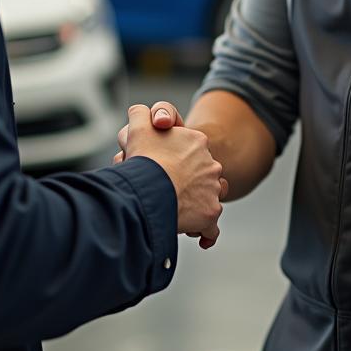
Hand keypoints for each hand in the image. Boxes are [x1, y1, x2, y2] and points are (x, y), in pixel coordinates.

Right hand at [119, 104, 224, 247]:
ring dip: (196, 205)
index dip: (172, 156)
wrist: (151, 188)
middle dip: (186, 182)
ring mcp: (212, 189)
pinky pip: (211, 227)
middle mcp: (210, 164)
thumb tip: (141, 113)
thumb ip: (141, 115)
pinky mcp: (210, 213)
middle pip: (199, 174)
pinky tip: (199, 237)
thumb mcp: (138, 126)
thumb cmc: (145, 158)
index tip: (159, 164)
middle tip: (165, 190)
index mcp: (197, 141)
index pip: (189, 148)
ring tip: (178, 211)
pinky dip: (206, 232)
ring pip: (207, 198)